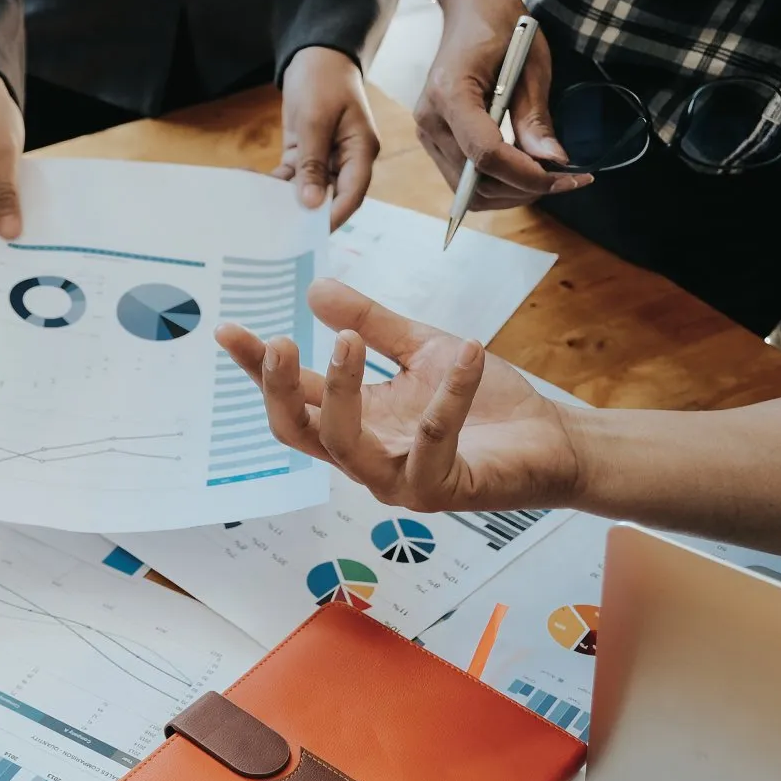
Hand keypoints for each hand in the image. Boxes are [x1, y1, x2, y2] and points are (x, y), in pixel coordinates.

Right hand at [214, 280, 584, 511]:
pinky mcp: (441, 490)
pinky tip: (466, 350)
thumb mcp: (420, 349)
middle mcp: (367, 457)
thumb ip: (370, 324)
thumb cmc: (486, 405)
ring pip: (347, 444)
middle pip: (299, 433)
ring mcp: (399, 480)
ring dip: (343, 390)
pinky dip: (449, 394)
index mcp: (357, 423)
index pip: (295, 398)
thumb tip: (315, 289)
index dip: (258, 368)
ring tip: (349, 340)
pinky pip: (433, 442)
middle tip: (277, 341)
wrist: (551, 440)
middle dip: (279, 389)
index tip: (228, 329)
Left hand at [275, 47, 378, 228]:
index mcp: (361, 150)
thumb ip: (313, 163)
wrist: (314, 52)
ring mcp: (326, 156)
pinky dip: (276, 183)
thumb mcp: (316, 119)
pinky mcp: (306, 152)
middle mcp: (346, 158)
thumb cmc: (322, 79)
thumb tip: (312, 202)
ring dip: (287, 200)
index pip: (352, 193)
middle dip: (308, 215)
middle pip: (331, 196)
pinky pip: (292, 175)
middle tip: (282, 235)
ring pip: (308, 188)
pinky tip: (254, 188)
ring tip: (263, 217)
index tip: (310, 236)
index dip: (333, 216)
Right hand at [415, 0, 589, 209]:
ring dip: (510, 192)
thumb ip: (536, 117)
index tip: (563, 177)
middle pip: (475, 182)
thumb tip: (553, 162)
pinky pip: (465, 180)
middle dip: (522, 189)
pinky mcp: (435, 140)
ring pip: (468, 192)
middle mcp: (430, 119)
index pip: (485, 154)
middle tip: (564, 180)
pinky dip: (497, 184)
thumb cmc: (501, 26)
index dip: (525, 174)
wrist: (470, 9)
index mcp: (451, 93)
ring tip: (545, 176)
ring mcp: (428, 133)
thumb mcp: (530, 63)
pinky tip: (522, 170)